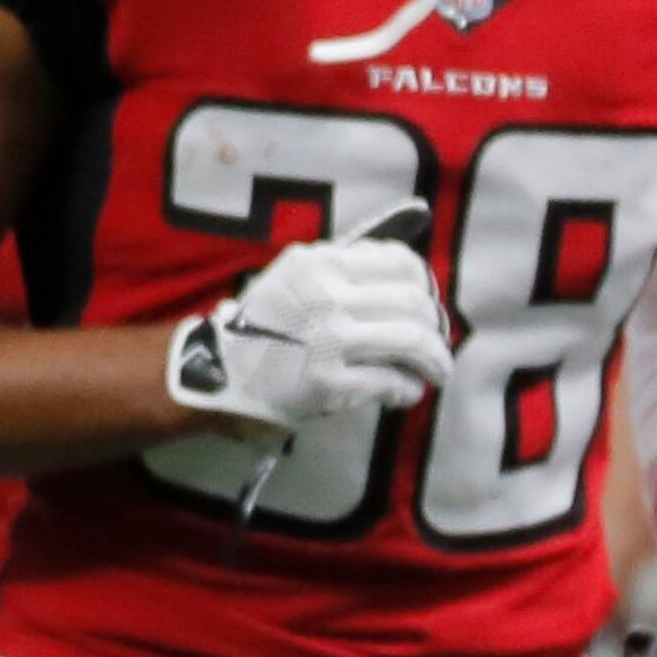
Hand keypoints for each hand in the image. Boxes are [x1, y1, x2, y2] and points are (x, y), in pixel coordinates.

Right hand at [166, 230, 452, 432]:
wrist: (219, 373)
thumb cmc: (265, 327)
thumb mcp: (298, 278)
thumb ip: (346, 273)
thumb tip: (412, 279)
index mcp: (321, 263)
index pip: (399, 263)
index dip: (424, 285)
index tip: (428, 302)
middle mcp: (326, 295)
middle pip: (412, 303)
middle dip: (435, 327)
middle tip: (438, 344)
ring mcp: (328, 339)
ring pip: (410, 341)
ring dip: (435, 360)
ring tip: (436, 372)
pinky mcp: (327, 382)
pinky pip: (388, 382)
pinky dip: (407, 389)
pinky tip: (406, 393)